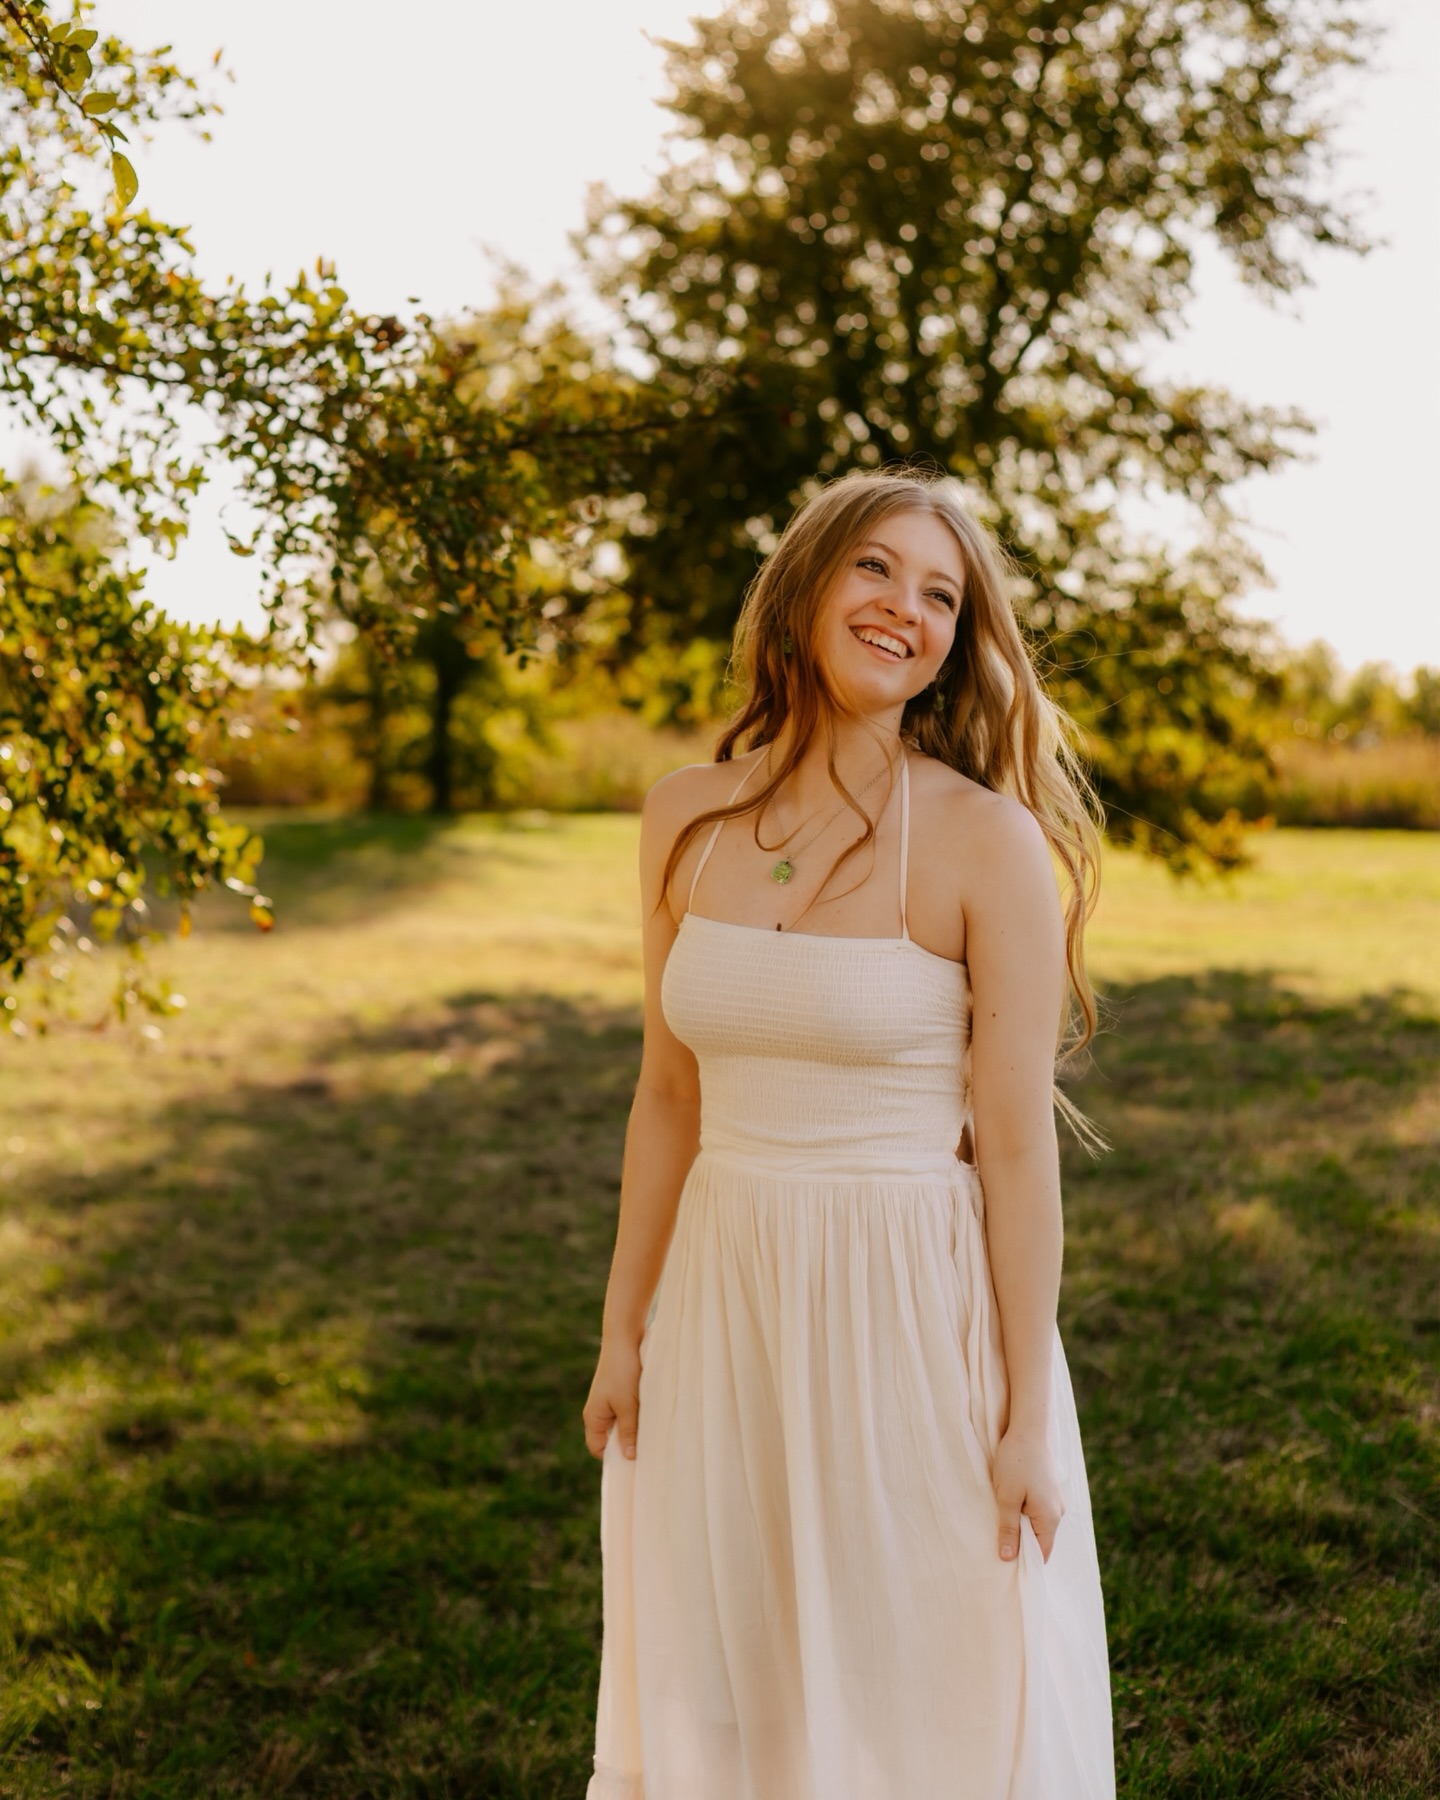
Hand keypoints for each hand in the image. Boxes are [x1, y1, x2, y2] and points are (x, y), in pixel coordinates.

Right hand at [582, 1335, 641, 1461]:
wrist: (624, 1339)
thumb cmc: (622, 1372)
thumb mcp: (627, 1405)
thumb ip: (628, 1432)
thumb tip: (629, 1458)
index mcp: (593, 1418)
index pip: (598, 1449)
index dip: (614, 1457)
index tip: (634, 1463)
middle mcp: (598, 1413)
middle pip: (610, 1439)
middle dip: (626, 1444)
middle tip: (647, 1451)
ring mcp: (608, 1403)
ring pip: (621, 1426)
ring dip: (634, 1429)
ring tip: (651, 1434)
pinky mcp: (619, 1394)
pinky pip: (627, 1413)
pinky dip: (637, 1417)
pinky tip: (651, 1417)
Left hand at [992, 1425, 1063, 1562]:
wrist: (1028, 1427)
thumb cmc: (1015, 1462)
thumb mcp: (1007, 1498)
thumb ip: (1008, 1529)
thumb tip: (1007, 1558)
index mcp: (1050, 1517)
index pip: (1042, 1553)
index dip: (1024, 1562)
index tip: (1004, 1564)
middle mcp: (1058, 1511)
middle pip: (1040, 1539)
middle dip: (1021, 1543)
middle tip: (997, 1543)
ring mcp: (1055, 1499)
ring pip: (1037, 1523)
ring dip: (1020, 1525)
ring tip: (1000, 1522)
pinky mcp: (1049, 1488)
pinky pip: (1037, 1510)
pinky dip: (1024, 1512)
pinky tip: (1009, 1505)